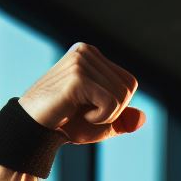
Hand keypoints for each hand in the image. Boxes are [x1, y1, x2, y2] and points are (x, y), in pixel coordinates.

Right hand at [18, 42, 145, 143]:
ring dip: (105, 115)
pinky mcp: (77, 76)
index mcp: (92, 55)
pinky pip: (111, 104)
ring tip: (79, 111)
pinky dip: (99, 117)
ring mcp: (81, 61)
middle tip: (86, 112)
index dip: (119, 105)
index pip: (129, 83)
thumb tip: (143, 118)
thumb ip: (122, 119)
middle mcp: (87, 51)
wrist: (36, 129)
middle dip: (114, 111)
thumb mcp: (101, 123)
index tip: (93, 108)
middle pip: (128, 89)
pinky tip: (75, 112)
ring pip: (121, 97)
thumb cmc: (66, 124)